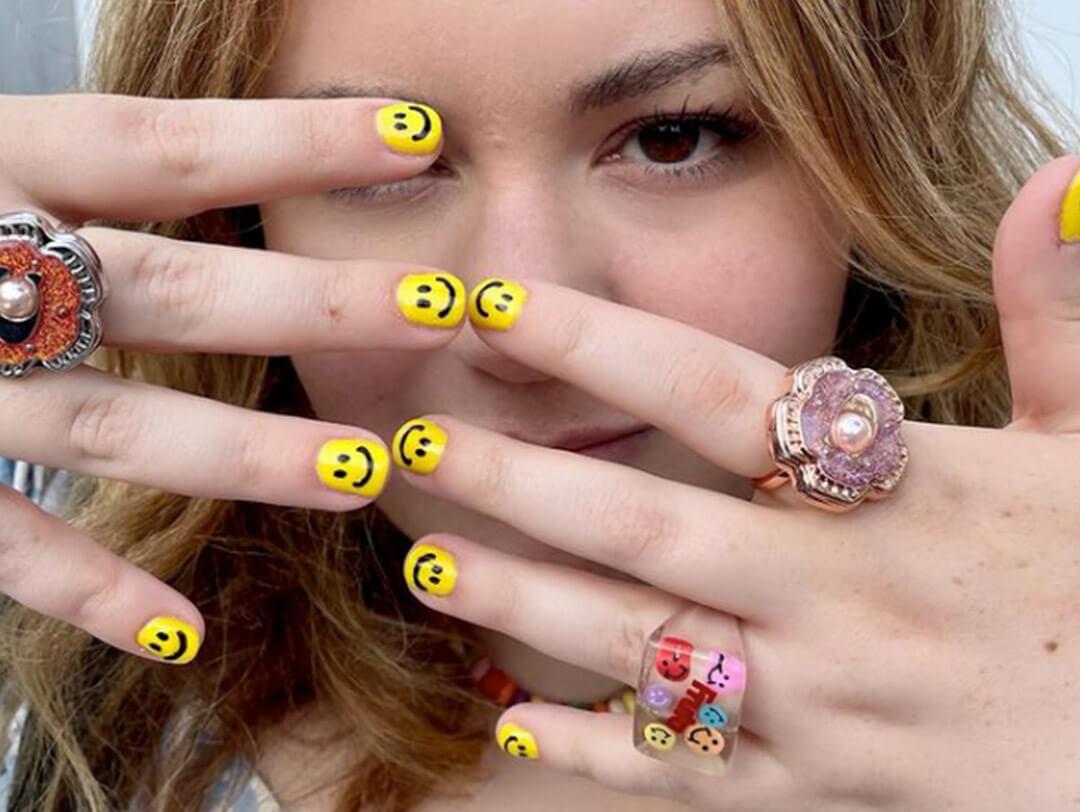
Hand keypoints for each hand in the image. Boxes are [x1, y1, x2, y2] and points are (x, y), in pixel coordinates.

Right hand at [0, 93, 460, 664]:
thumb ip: (87, 174)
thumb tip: (235, 176)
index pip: (164, 145)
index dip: (293, 141)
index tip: (418, 135)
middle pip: (167, 288)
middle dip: (311, 302)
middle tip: (439, 312)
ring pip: (104, 425)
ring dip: (239, 457)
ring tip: (361, 473)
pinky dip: (86, 591)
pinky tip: (183, 633)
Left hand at [393, 156, 1079, 809]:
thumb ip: (1056, 316)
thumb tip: (1060, 181)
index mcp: (904, 492)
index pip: (726, 396)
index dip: (604, 344)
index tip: (500, 304)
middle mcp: (842, 595)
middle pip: (649, 529)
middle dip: (519, 484)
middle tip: (413, 442)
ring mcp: (825, 703)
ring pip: (646, 650)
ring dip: (524, 606)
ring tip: (426, 562)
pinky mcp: (821, 791)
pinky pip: (688, 775)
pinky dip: (594, 754)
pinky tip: (510, 725)